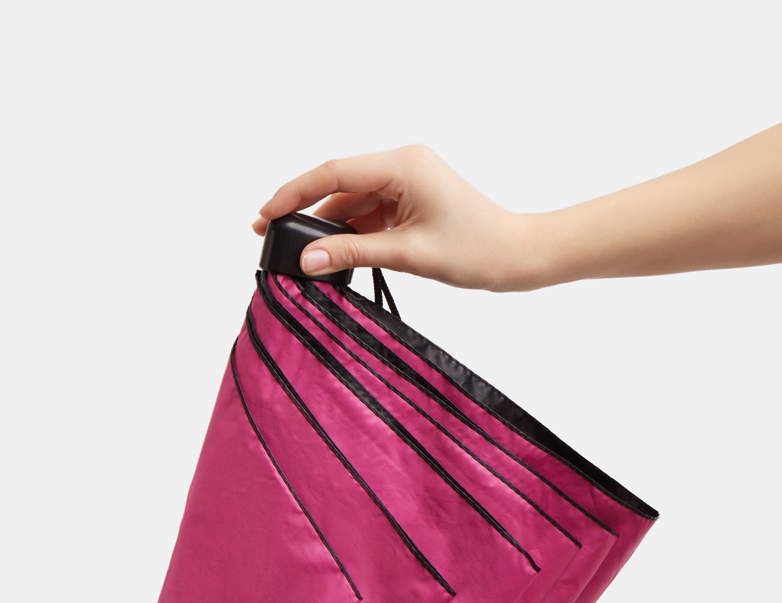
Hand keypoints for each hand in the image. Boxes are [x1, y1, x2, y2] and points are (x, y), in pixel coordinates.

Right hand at [253, 145, 535, 291]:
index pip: (333, 173)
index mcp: (403, 164)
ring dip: (327, 227)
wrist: (516, 256)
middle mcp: (402, 164)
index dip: (293, 194)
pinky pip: (368, 213)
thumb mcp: (409, 254)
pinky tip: (331, 254)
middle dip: (303, 210)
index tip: (265, 215)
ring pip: (351, 202)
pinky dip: (349, 233)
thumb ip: (354, 254)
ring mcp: (405, 181)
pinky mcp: (409, 199)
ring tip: (299, 255)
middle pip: (338, 184)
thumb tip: (307, 259)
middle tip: (269, 235)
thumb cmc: (478, 249)